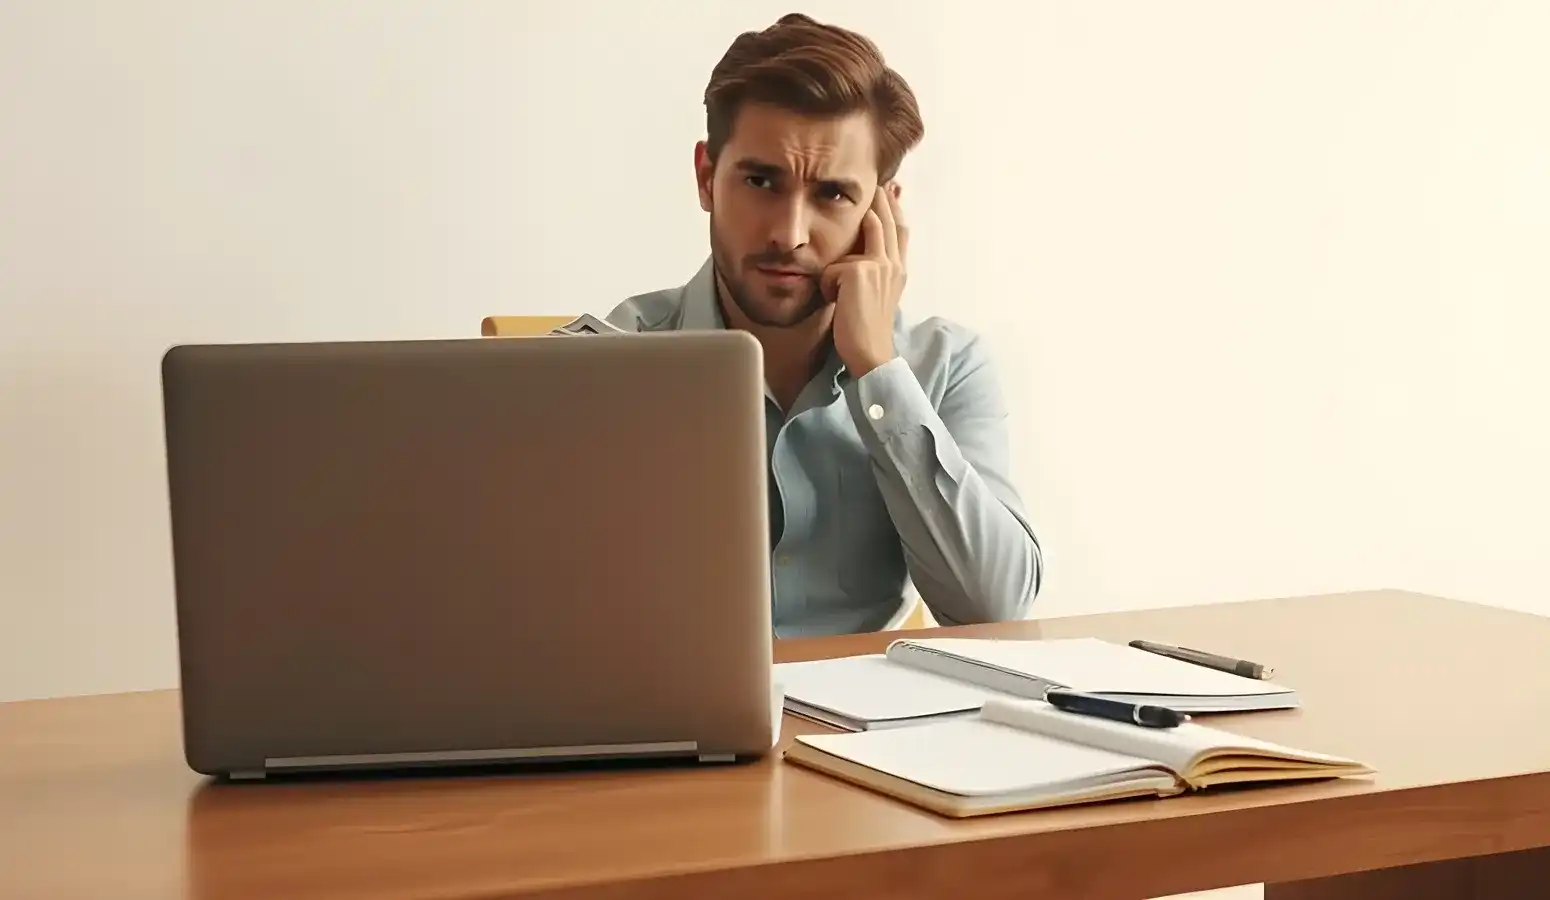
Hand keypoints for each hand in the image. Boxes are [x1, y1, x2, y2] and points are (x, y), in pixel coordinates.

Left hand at [823, 182, 907, 376]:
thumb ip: (872, 273)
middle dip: (882, 199)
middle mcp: (893, 265)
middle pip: (886, 221)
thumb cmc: (865, 330)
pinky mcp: (858, 272)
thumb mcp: (875, 296)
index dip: (896, 209)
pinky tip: (834, 303)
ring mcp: (878, 266)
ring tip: (849, 259)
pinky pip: (832, 268)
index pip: (900, 231)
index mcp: (898, 270)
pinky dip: (826, 285)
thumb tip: (861, 259)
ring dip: (848, 248)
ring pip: (861, 237)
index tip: (894, 189)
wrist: (870, 353)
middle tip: (879, 181)